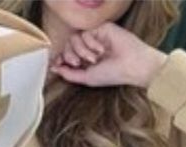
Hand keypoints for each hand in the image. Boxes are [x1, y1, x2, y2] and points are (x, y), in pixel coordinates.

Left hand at [49, 22, 165, 88]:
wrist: (131, 64)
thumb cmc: (112, 74)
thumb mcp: (86, 78)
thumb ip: (69, 74)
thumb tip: (54, 68)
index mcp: (85, 59)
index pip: (66, 54)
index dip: (60, 58)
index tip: (57, 63)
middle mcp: (89, 47)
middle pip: (67, 45)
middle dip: (70, 55)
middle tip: (80, 62)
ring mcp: (95, 37)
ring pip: (75, 38)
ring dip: (82, 50)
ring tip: (95, 58)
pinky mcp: (102, 28)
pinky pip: (86, 32)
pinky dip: (91, 43)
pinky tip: (102, 49)